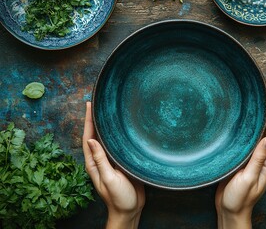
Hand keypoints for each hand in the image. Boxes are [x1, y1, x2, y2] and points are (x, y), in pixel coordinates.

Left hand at [82, 102, 144, 228]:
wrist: (130, 209)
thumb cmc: (119, 198)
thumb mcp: (109, 178)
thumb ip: (100, 160)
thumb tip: (91, 140)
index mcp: (94, 163)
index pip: (88, 137)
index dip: (88, 121)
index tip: (89, 105)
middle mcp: (100, 159)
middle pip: (96, 135)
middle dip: (96, 119)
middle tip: (98, 103)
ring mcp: (111, 160)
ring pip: (107, 139)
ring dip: (106, 125)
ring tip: (108, 110)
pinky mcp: (121, 162)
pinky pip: (117, 145)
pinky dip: (118, 134)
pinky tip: (122, 127)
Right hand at [215, 102, 265, 228]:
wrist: (229, 210)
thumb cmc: (239, 198)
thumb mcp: (249, 178)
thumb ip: (258, 159)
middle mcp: (262, 160)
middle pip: (265, 135)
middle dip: (264, 119)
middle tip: (258, 102)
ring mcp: (252, 161)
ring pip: (255, 139)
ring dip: (254, 125)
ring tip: (250, 109)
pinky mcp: (242, 162)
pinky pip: (245, 144)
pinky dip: (244, 134)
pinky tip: (239, 126)